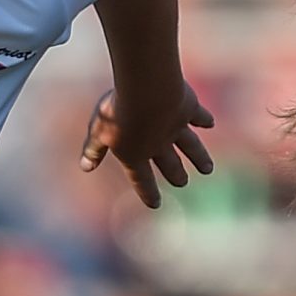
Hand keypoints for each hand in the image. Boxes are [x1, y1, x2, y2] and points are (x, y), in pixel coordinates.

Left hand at [80, 80, 215, 208]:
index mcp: (136, 154)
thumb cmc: (118, 113)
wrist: (147, 92)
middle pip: (169, 165)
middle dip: (176, 175)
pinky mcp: (187, 109)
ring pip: (190, 146)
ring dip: (199, 157)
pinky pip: (197, 116)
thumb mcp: (99, 131)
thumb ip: (94, 149)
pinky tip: (210, 123)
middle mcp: (159, 145)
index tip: (155, 204)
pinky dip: (204, 119)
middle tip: (182, 182)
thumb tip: (85, 167)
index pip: (141, 179)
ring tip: (207, 169)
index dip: (147, 192)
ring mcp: (176, 128)